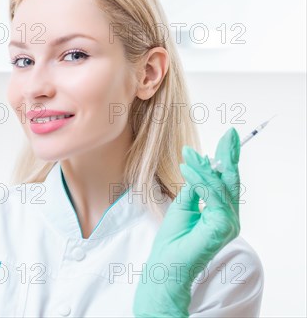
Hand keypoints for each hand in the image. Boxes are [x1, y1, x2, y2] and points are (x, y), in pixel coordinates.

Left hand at [133, 127, 241, 316]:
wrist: (166, 264)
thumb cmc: (172, 239)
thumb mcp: (183, 205)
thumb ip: (195, 187)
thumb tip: (200, 164)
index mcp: (221, 212)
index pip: (226, 182)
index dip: (227, 159)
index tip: (228, 138)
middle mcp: (230, 217)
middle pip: (232, 180)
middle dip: (229, 155)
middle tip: (230, 134)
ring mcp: (229, 223)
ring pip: (221, 186)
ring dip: (204, 168)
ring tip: (188, 155)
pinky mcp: (223, 226)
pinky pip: (213, 196)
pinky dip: (200, 180)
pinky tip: (188, 168)